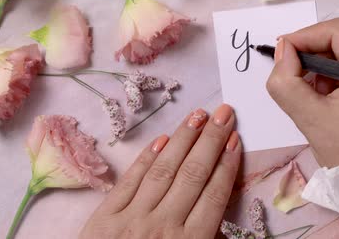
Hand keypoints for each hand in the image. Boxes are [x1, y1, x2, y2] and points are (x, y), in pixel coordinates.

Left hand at [80, 104, 240, 238]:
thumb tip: (223, 220)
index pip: (214, 195)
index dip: (226, 164)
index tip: (235, 139)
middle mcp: (164, 226)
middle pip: (194, 175)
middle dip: (211, 140)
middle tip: (224, 113)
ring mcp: (131, 219)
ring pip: (164, 171)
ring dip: (183, 140)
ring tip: (198, 115)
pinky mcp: (103, 218)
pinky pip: (130, 182)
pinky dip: (146, 159)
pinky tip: (162, 140)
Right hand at [267, 18, 338, 173]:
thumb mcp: (308, 117)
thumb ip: (286, 80)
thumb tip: (283, 49)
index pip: (338, 31)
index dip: (304, 36)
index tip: (282, 53)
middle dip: (314, 52)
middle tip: (294, 74)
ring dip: (325, 63)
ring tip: (313, 91)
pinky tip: (330, 94)